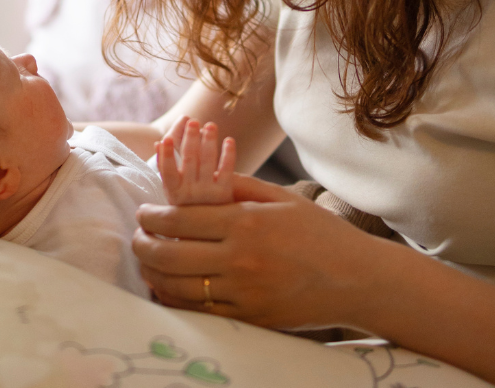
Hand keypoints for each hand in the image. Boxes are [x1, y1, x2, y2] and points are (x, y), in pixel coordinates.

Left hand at [133, 174, 390, 329]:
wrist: (358, 280)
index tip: (143, 213)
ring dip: (153, 274)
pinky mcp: (250, 318)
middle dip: (143, 244)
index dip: (152, 216)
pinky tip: (167, 288)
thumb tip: (197, 176)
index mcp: (246, 222)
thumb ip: (236, 185)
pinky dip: (176, 300)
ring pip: (179, 286)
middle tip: (136, 237)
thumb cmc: (320, 233)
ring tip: (145, 262)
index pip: (180, 218)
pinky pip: (201, 312)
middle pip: (170, 253)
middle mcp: (240, 258)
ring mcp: (244, 292)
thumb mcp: (280, 198)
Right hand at [156, 118, 234, 204]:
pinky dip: (228, 155)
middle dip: (191, 139)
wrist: (206, 233)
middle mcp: (189, 194)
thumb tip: (159, 142)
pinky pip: (227, 171)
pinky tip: (229, 140)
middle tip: (193, 121)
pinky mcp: (225, 194)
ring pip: (208, 162)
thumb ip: (165, 168)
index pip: (167, 172)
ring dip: (209, 141)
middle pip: (190, 161)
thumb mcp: (172, 192)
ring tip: (211, 125)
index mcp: (173, 192)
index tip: (166, 138)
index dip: (166, 156)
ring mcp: (208, 194)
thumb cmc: (187, 206)